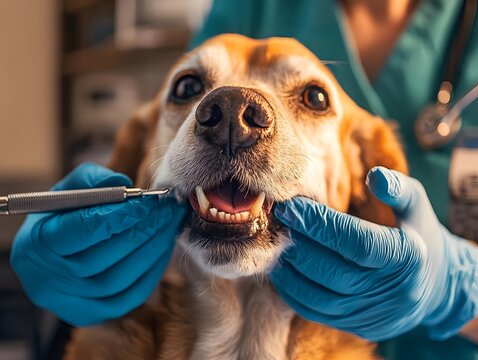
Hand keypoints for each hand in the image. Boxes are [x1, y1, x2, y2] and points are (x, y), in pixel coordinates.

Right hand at [11, 163, 186, 325]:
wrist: (50, 256)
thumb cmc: (61, 217)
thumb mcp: (68, 190)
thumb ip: (94, 181)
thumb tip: (125, 187)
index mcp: (36, 243)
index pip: (83, 229)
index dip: (120, 215)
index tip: (147, 201)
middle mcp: (48, 280)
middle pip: (104, 257)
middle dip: (143, 230)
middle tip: (166, 210)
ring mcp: (70, 303)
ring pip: (121, 279)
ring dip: (153, 248)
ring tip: (169, 224)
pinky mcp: (93, 315)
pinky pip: (131, 296)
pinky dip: (153, 270)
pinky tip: (163, 246)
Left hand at [270, 166, 477, 340]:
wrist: (434, 285)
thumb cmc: (418, 235)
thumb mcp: (417, 206)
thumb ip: (397, 188)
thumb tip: (374, 177)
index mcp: (407, 258)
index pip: (355, 242)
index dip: (318, 224)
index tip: (290, 207)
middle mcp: (390, 292)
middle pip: (331, 271)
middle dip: (297, 244)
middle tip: (277, 222)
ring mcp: (371, 314)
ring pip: (317, 297)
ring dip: (289, 269)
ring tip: (276, 243)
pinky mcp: (356, 326)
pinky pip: (315, 312)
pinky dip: (292, 291)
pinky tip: (282, 267)